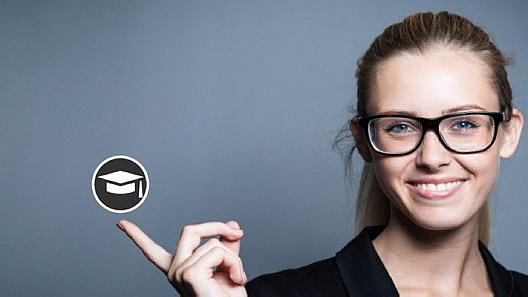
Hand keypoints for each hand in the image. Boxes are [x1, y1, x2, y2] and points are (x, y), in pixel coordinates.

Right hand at [117, 219, 247, 296]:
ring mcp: (179, 272)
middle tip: (238, 232)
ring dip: (234, 257)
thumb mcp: (229, 266)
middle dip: (216, 226)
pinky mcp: (189, 274)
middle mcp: (174, 270)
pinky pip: (218, 251)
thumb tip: (232, 224)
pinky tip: (236, 278)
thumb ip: (228, 245)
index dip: (137, 236)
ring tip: (237, 276)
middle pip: (190, 230)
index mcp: (179, 269)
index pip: (153, 251)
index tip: (121, 224)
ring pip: (213, 243)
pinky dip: (234, 262)